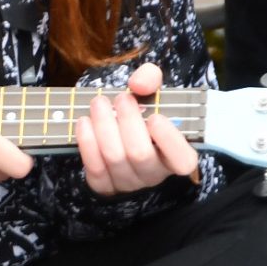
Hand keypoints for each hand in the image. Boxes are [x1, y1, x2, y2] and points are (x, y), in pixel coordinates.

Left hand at [72, 64, 200, 197]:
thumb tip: (138, 85)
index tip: (156, 117)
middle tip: (120, 98)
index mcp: (176, 155)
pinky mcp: (105, 186)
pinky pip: (95, 169)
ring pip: (115, 159)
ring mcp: (129, 183)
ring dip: (104, 126)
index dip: (170, 141)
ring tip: (98, 103)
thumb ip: (151, 79)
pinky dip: (88, 143)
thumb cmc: (141, 111)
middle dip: (128, 122)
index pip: (182, 160)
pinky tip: (84, 122)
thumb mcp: (152, 90)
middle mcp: (154, 174)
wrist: (116, 126)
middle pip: (140, 154)